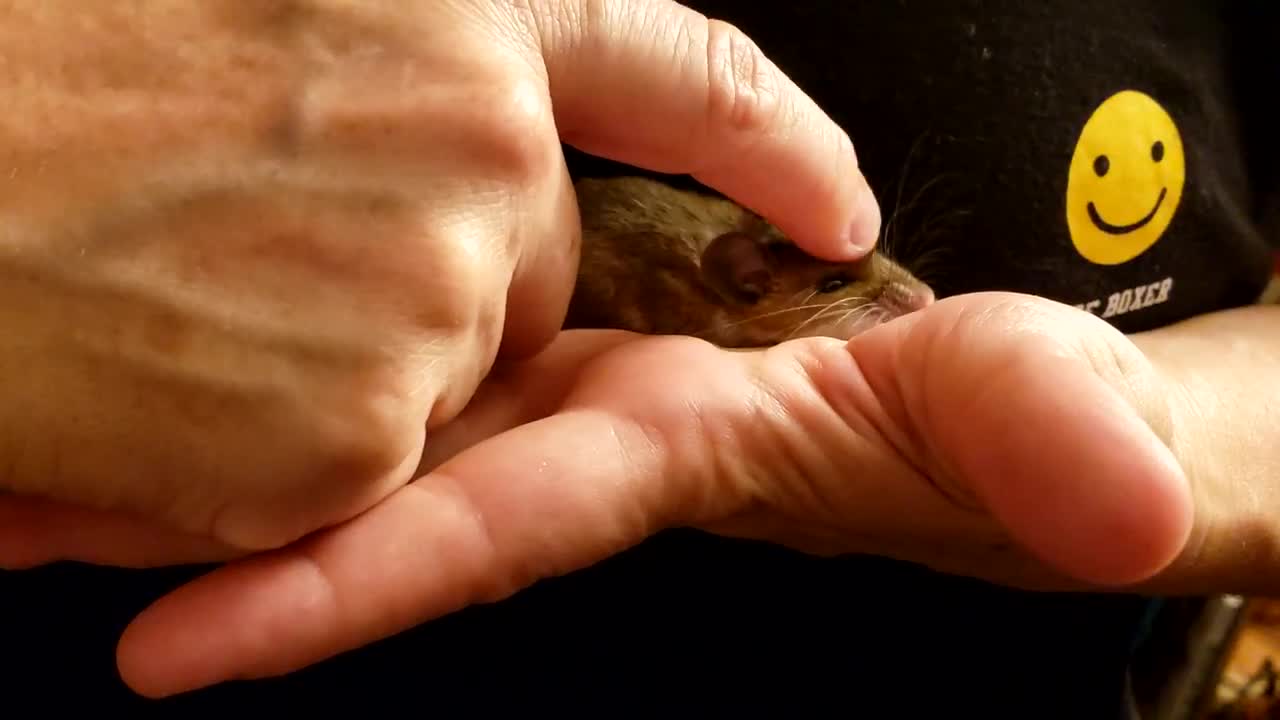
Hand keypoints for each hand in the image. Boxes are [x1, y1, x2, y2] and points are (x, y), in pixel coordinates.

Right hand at [0, 1, 876, 554]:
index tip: (835, 205)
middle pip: (531, 273)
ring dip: (320, 371)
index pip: (680, 75)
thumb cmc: (32, 64)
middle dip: (428, 285)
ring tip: (165, 301)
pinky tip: (151, 383)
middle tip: (248, 248)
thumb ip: (394, 79)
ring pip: (435, 384)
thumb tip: (472, 146)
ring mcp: (427, 296)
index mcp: (450, 13)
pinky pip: (351, 477)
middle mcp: (473, 146)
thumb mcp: (259, 16)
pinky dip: (256, 453)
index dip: (776, 140)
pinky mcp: (358, 436)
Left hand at [12, 291, 1191, 696]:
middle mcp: (577, 427)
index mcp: (663, 457)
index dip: (344, 588)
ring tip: (46, 453)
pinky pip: (401, 336)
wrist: (966, 406)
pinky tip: (207, 344)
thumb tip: (1122, 500)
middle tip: (19, 524)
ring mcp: (555, 378)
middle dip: (200, 524)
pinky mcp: (554, 329)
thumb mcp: (1024, 421)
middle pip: (364, 481)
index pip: (485, 529)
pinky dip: (302, 352)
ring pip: (358, 408)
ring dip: (214, 441)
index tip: (170, 652)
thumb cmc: (993, 428)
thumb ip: (1047, 441)